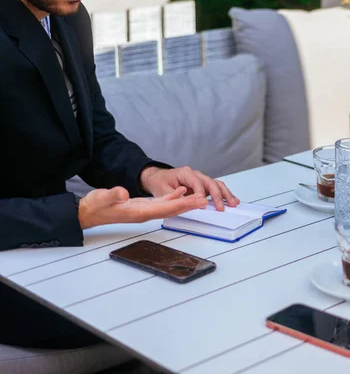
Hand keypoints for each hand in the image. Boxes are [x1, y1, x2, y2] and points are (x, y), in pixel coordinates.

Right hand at [78, 186, 206, 229]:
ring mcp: (145, 210)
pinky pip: (162, 202)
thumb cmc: (95, 206)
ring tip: (200, 197)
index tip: (195, 202)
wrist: (89, 212)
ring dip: (185, 202)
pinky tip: (181, 191)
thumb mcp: (102, 198)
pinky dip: (173, 196)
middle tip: (206, 200)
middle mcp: (146, 213)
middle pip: (172, 209)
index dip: (182, 204)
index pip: (165, 208)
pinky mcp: (143, 206)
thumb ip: (113, 195)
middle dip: (189, 205)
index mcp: (139, 212)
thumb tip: (122, 193)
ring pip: (170, 206)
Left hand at [140, 166, 238, 210]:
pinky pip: (216, 188)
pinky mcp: (204, 185)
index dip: (200, 194)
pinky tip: (231, 200)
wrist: (159, 178)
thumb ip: (176, 195)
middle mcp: (196, 174)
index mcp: (186, 173)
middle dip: (217, 195)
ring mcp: (201, 179)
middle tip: (221, 208)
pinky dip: (224, 194)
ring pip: (216, 184)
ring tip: (233, 203)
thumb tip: (188, 201)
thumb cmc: (161, 183)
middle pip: (211, 183)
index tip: (203, 204)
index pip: (197, 183)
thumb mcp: (163, 190)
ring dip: (225, 194)